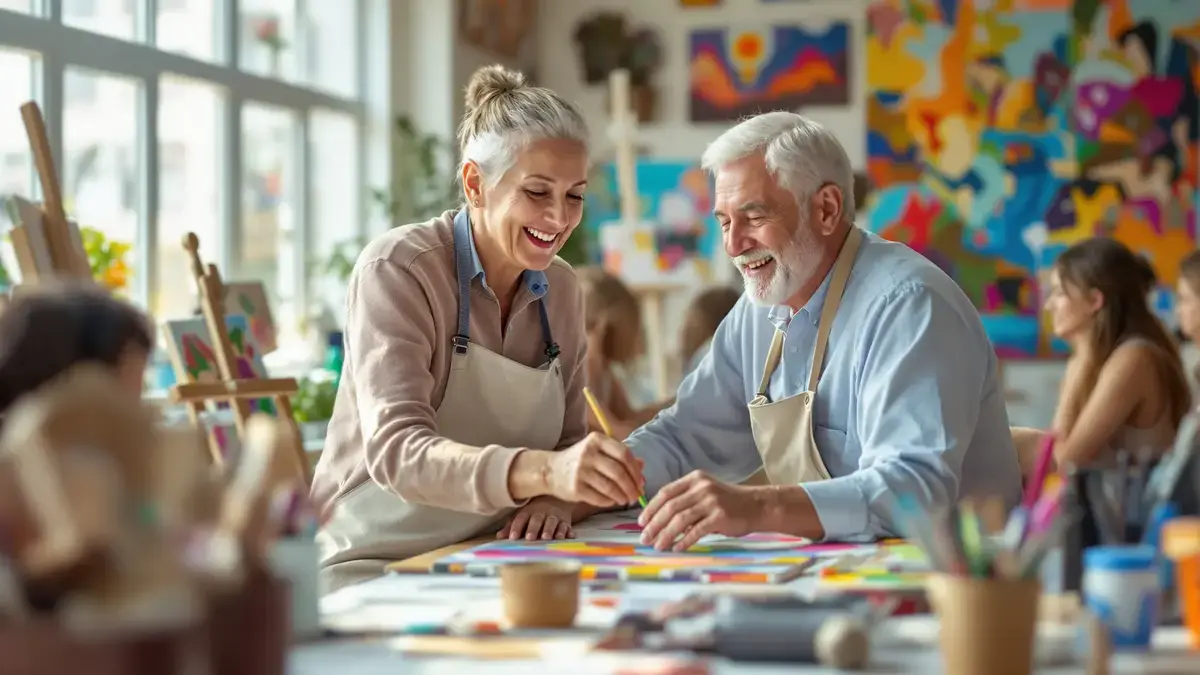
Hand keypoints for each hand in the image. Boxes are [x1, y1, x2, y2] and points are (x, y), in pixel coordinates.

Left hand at [498, 496, 574, 540]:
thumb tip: (499, 537)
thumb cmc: (535, 512)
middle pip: (537, 519)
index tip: (512, 537)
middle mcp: (542, 513)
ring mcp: (555, 516)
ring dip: (550, 530)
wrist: (556, 499)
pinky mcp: (566, 521)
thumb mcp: (522, 516)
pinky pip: (567, 525)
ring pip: (552, 522)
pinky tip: (567, 537)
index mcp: (529, 511)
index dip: (516, 527)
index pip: (521, 518)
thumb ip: (511, 526)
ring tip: (546, 538)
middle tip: (530, 538)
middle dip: (533, 528)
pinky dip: (567, 531)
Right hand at [549, 432, 643, 506]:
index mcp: (596, 440)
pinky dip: (609, 501)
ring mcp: (580, 471)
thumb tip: (642, 466)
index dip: (635, 470)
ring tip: (626, 500)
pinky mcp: (575, 488)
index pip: (624, 454)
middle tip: (637, 495)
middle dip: (631, 486)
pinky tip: (612, 501)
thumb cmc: (580, 460)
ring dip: (622, 496)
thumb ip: (620, 456)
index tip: (641, 481)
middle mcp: (588, 453)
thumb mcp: (599, 451)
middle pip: (619, 472)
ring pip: (610, 487)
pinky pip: (599, 497)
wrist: (550, 470)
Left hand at [638, 471, 760, 551]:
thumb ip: (686, 502)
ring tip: (658, 546)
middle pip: (670, 507)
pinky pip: (696, 531)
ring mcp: (711, 501)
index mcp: (694, 479)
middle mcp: (701, 487)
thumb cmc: (728, 502)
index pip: (665, 493)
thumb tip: (660, 522)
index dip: (651, 508)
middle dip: (654, 525)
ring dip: (666, 535)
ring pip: (680, 520)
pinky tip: (677, 548)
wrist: (757, 506)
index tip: (642, 523)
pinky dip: (684, 541)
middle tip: (645, 539)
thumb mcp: (706, 494)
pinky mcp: (720, 516)